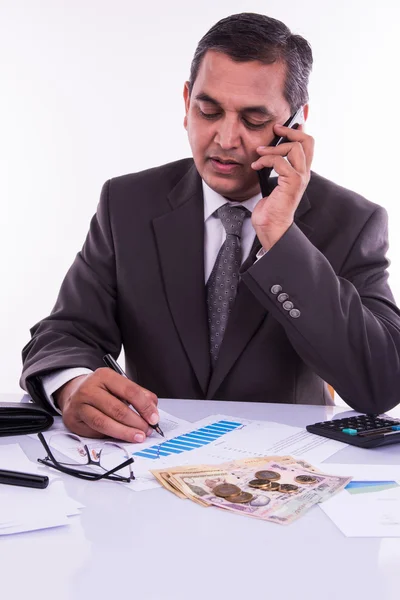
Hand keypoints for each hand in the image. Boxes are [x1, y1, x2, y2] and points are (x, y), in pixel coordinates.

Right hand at [54, 368, 158, 442]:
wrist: (74, 393)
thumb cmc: (101, 390)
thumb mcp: (119, 386)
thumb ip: (139, 395)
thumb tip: (153, 411)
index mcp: (104, 375)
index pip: (130, 391)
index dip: (144, 407)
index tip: (154, 418)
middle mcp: (89, 388)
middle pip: (117, 409)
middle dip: (136, 422)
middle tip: (147, 430)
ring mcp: (79, 404)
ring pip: (104, 422)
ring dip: (124, 432)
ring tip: (137, 436)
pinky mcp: (73, 419)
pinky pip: (94, 431)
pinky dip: (109, 435)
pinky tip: (120, 437)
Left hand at [251, 123, 313, 249]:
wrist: (271, 226)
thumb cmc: (271, 208)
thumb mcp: (272, 182)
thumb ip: (275, 167)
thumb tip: (266, 151)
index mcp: (301, 172)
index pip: (308, 144)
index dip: (300, 130)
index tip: (286, 124)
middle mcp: (304, 173)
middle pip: (307, 141)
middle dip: (290, 131)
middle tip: (275, 129)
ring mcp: (300, 178)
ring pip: (294, 148)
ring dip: (274, 147)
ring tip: (260, 153)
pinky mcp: (292, 182)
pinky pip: (280, 161)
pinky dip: (266, 159)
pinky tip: (256, 165)